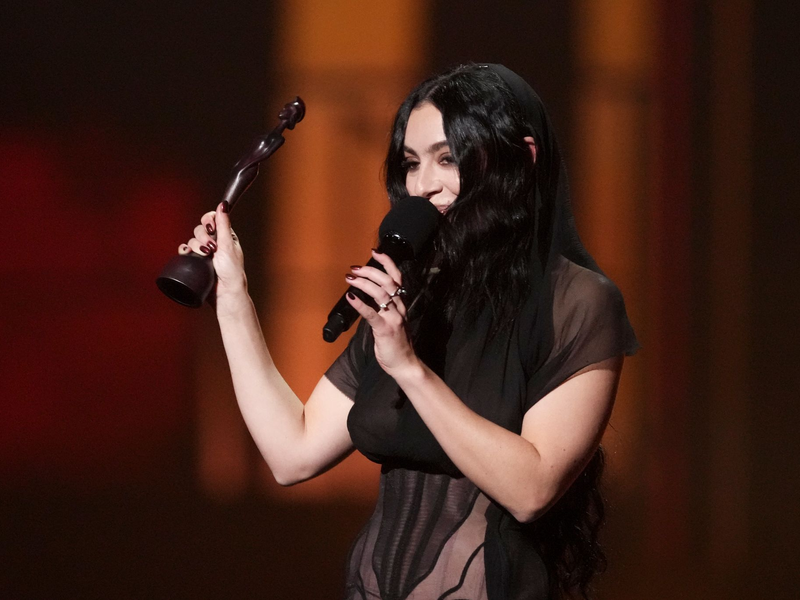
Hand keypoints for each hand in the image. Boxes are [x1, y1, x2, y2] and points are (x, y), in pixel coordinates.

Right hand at [177, 202, 247, 309]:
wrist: (224, 293)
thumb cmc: (232, 271)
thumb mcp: (227, 245)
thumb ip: (223, 225)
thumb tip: (223, 204)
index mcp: (225, 236)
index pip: (213, 219)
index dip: (208, 220)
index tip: (210, 227)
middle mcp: (215, 242)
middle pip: (200, 228)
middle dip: (203, 236)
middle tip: (211, 247)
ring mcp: (205, 252)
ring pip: (192, 239)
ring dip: (195, 244)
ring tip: (205, 255)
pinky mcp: (196, 261)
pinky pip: (185, 250)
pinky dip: (184, 249)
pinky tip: (187, 253)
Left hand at [345, 250, 417, 374]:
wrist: (405, 365)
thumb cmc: (396, 344)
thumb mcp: (391, 321)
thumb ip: (382, 308)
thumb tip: (364, 296)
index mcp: (400, 305)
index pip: (396, 278)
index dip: (387, 263)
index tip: (375, 252)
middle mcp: (399, 309)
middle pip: (388, 282)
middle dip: (371, 271)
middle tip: (355, 268)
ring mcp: (394, 319)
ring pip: (381, 294)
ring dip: (364, 283)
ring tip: (350, 278)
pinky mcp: (385, 330)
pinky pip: (372, 314)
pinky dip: (361, 304)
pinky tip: (351, 298)